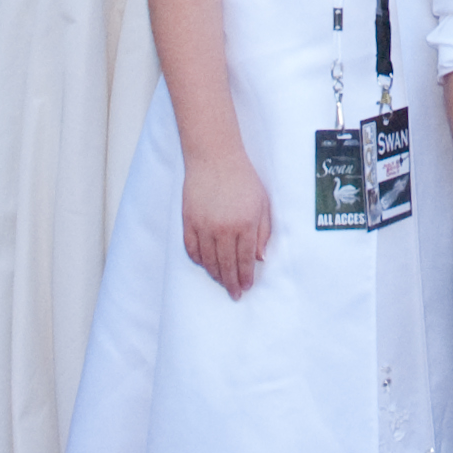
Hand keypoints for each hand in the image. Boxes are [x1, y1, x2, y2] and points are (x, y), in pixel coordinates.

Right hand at [180, 143, 272, 297]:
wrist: (214, 157)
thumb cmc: (243, 178)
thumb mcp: (262, 203)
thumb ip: (263, 232)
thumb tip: (260, 258)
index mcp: (245, 224)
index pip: (245, 260)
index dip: (245, 277)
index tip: (246, 287)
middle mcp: (224, 229)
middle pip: (226, 265)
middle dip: (231, 283)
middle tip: (234, 294)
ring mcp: (204, 226)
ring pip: (208, 261)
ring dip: (215, 275)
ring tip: (221, 282)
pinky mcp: (189, 221)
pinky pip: (192, 249)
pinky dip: (198, 260)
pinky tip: (205, 265)